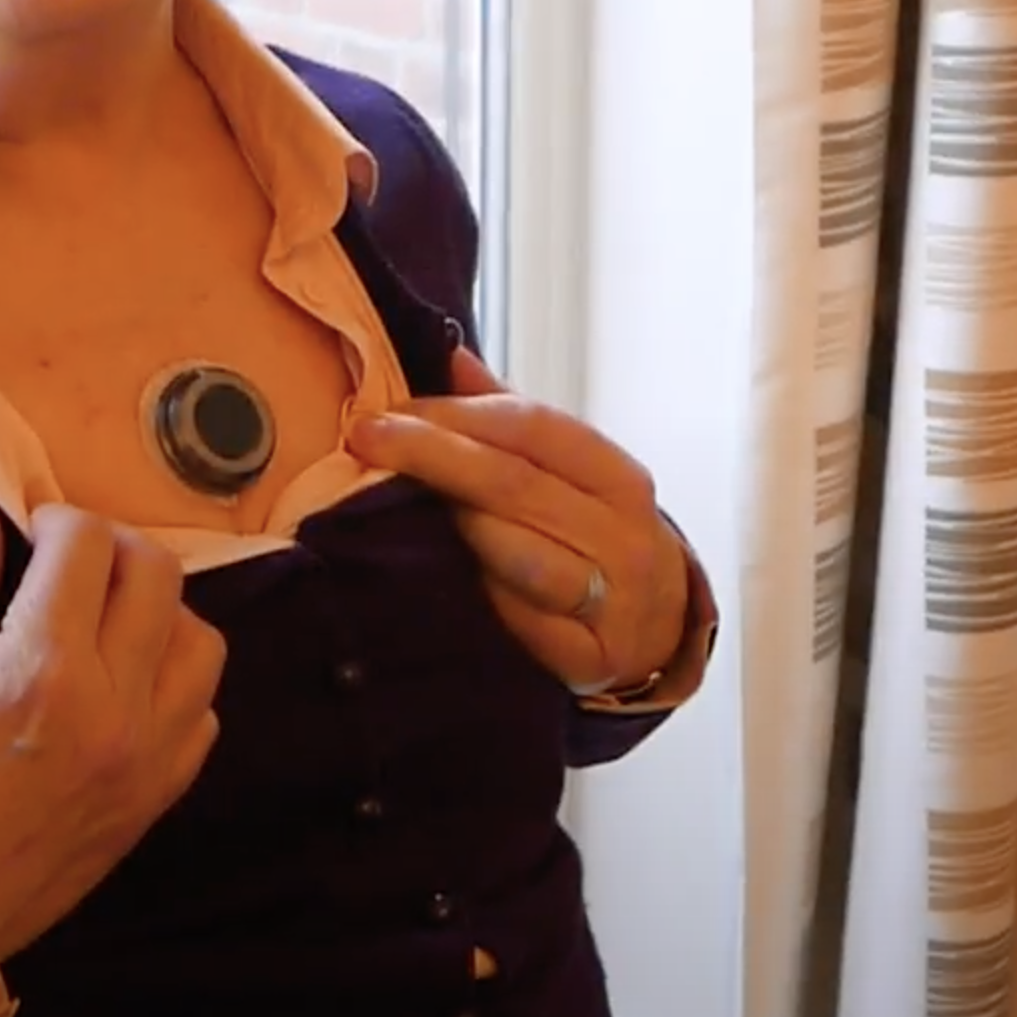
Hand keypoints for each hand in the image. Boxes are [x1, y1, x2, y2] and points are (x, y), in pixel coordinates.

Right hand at [0, 496, 226, 1016]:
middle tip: (66, 566)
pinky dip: (175, 682)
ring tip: (103, 622)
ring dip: (157, 612)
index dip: (56, 522)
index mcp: (43, 670)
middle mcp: (115, 708)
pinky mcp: (158, 799)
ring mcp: (148, 758)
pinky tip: (123, 685)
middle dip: (110, 550)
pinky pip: (203, 712)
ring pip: (200, 639)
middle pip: (157, 575)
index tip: (30, 535)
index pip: (87, 545)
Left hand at [348, 347, 689, 695]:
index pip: (534, 427)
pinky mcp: (590, 660)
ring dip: (452, 524)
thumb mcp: (569, 477)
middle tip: (365, 438)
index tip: (390, 410)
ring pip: (518, 554)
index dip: (456, 414)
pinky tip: (436, 574)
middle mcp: (626, 536)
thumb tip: (452, 356)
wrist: (651, 632)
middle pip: (516, 485)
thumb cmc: (592, 539)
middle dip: (431, 455)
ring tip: (395, 499)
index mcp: (619, 478)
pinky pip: (521, 621)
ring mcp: (614, 602)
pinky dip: (479, 594)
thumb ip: (509, 417)